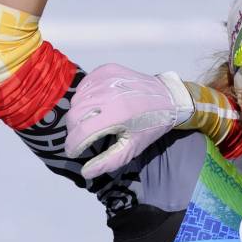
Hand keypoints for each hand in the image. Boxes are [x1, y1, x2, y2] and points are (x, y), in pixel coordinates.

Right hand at [65, 63, 193, 178]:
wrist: (168, 97)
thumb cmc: (151, 125)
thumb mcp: (133, 147)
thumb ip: (109, 161)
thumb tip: (86, 172)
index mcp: (117, 115)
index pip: (81, 132)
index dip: (73, 145)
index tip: (73, 152)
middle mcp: (109, 94)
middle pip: (74, 115)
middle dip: (73, 130)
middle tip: (82, 137)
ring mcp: (107, 79)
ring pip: (77, 100)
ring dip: (78, 114)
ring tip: (90, 121)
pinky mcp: (107, 69)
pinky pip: (84, 85)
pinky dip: (84, 96)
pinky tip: (95, 104)